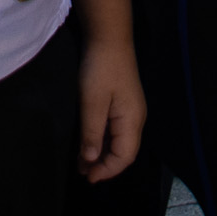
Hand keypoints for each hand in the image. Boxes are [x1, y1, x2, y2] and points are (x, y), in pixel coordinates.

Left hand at [77, 31, 143, 185]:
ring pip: (117, 142)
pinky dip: (101, 140)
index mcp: (132, 121)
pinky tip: (87, 143)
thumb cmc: (100, 69)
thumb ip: (92, 133)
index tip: (88, 178)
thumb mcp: (92, 102)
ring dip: (100, 153)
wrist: (109, 37)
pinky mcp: (121, 103)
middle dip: (103, 165)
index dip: (107, 170)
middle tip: (81, 173)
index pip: (124, 157)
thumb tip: (91, 160)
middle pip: (123, 152)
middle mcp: (135, 119)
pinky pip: (113, 130)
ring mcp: (129, 111)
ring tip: (81, 163)